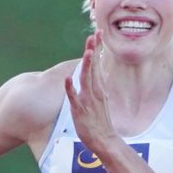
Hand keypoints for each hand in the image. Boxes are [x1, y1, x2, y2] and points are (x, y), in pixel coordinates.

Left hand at [63, 34, 120, 155]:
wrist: (105, 139)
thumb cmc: (101, 120)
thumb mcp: (102, 97)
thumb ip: (99, 83)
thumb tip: (101, 70)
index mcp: (100, 87)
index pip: (98, 63)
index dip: (98, 48)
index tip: (98, 33)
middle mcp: (95, 91)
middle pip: (93, 67)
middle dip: (93, 50)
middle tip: (94, 34)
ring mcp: (88, 100)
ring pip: (86, 79)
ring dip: (87, 65)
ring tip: (87, 52)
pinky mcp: (80, 110)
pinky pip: (74, 98)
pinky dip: (71, 88)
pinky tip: (67, 79)